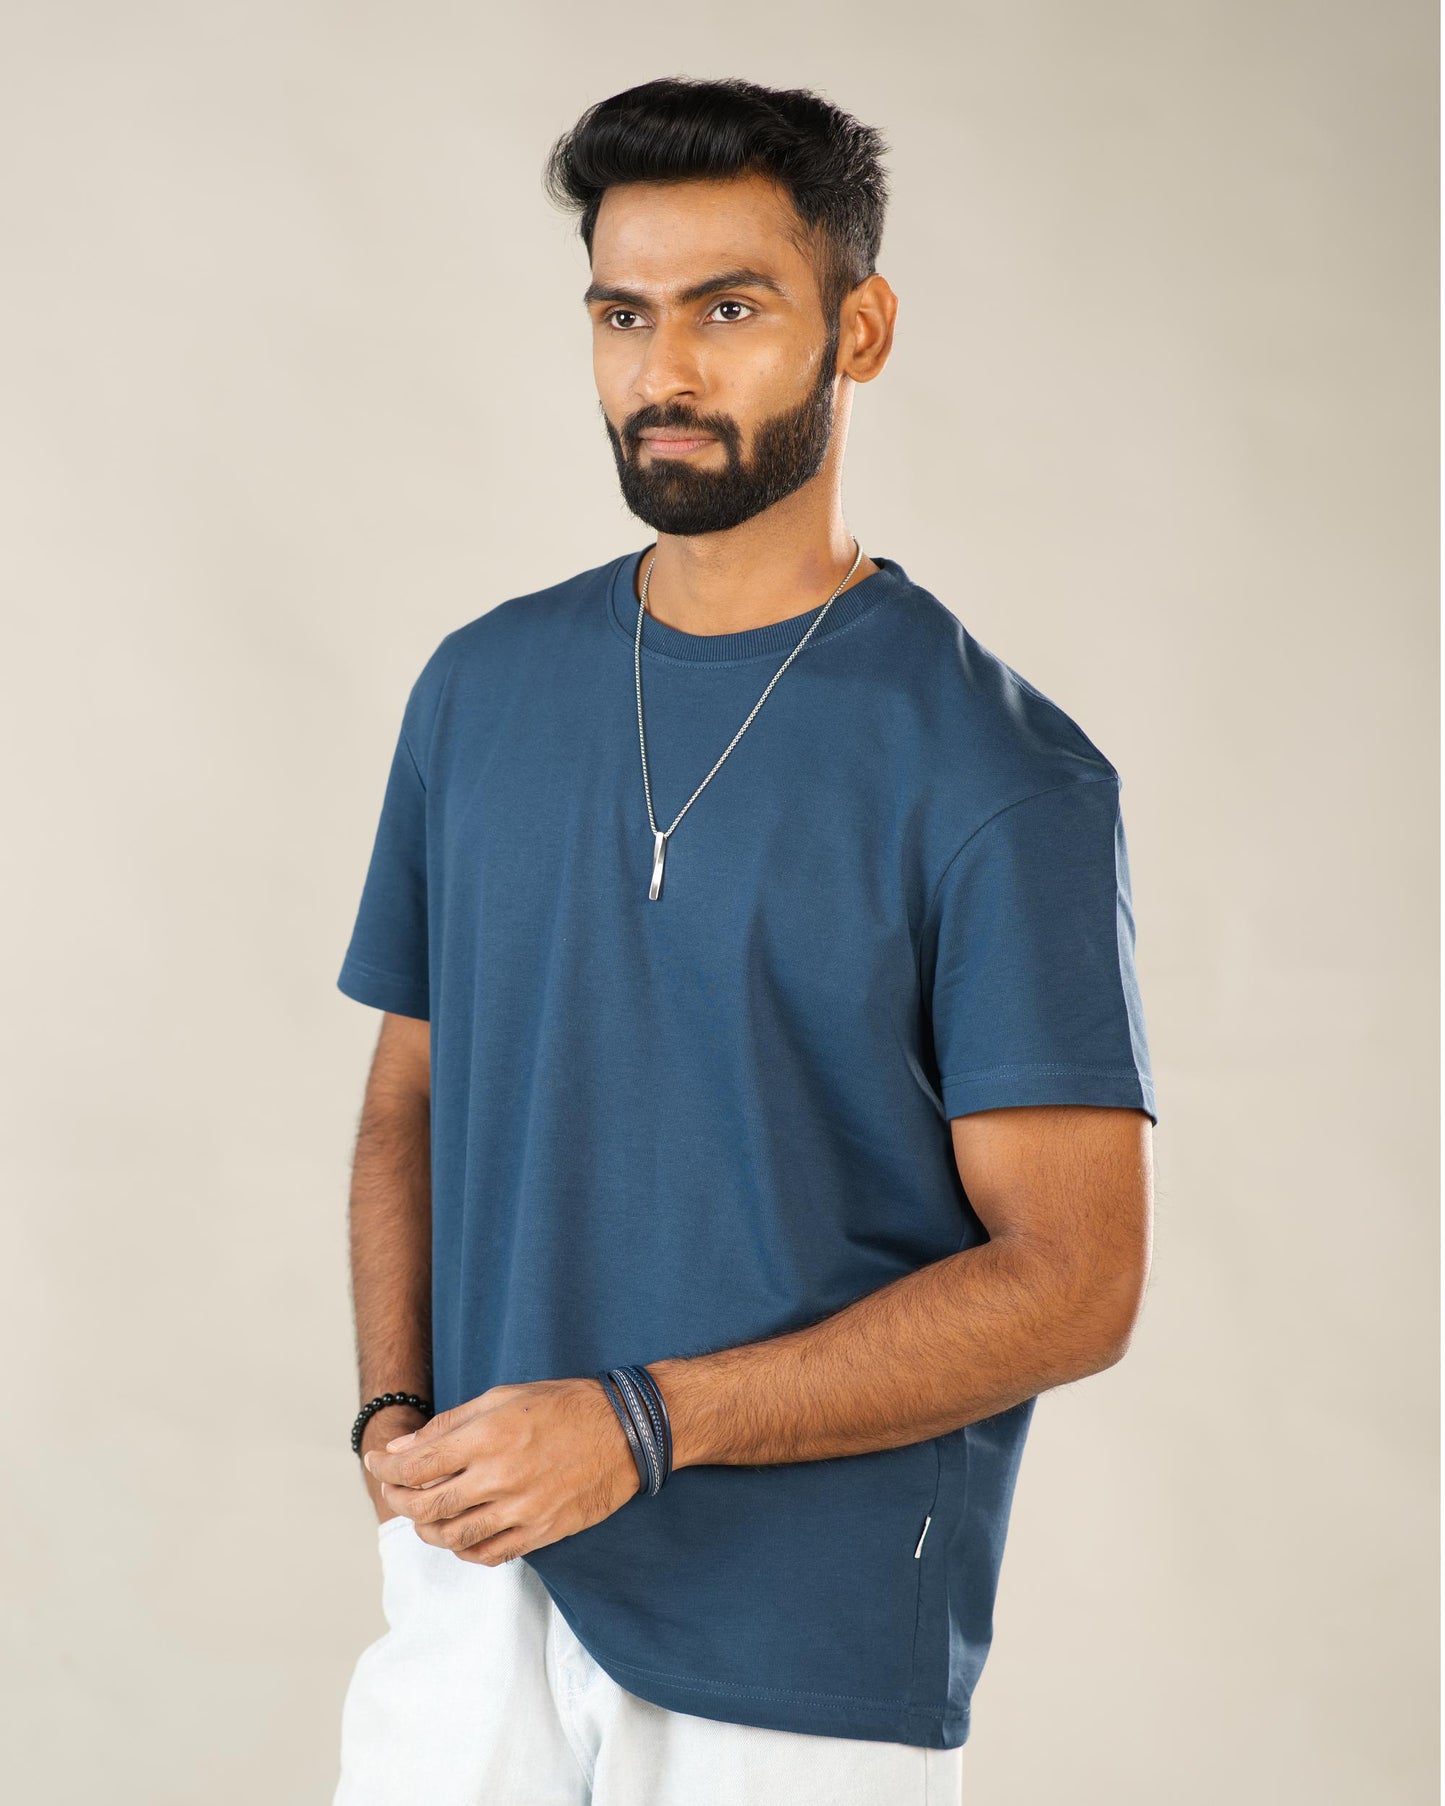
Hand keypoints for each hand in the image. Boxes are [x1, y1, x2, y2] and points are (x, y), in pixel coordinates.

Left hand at [362, 1378, 643, 1563]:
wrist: (625, 1432)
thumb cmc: (564, 1406)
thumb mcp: (504, 1397)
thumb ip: (450, 1425)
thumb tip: (403, 1447)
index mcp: (488, 1436)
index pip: (416, 1464)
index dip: (386, 1468)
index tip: (376, 1463)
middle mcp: (500, 1477)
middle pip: (426, 1506)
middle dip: (398, 1500)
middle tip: (393, 1490)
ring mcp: (521, 1511)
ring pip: (451, 1538)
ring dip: (427, 1529)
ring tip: (423, 1514)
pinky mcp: (540, 1533)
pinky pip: (487, 1556)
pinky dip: (463, 1551)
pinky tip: (459, 1536)